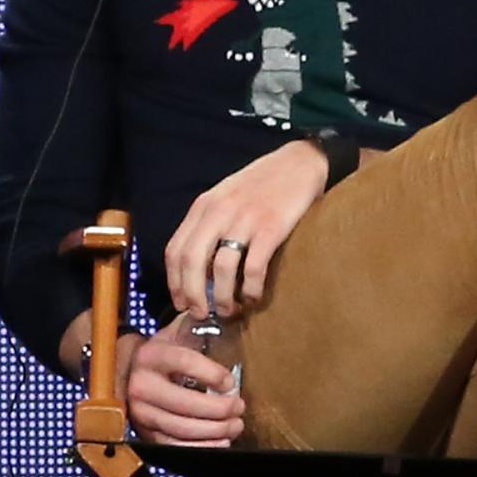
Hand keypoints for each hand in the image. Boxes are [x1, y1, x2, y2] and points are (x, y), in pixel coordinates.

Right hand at [122, 318, 245, 445]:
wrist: (125, 370)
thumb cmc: (163, 352)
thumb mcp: (175, 334)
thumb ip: (197, 327)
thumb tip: (227, 315)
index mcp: (152, 356)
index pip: (184, 363)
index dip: (211, 373)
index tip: (231, 381)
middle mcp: (141, 385)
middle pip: (184, 402)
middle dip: (219, 408)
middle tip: (240, 407)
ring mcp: (140, 412)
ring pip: (181, 427)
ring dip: (215, 430)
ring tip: (236, 425)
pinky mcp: (144, 432)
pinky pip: (173, 445)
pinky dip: (201, 447)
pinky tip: (221, 442)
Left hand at [164, 139, 328, 318]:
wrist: (301, 162)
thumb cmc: (265, 183)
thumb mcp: (227, 197)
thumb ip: (211, 223)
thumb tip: (201, 265)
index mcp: (204, 206)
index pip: (176, 250)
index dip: (175, 282)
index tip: (182, 302)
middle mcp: (218, 212)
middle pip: (192, 262)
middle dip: (193, 295)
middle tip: (202, 314)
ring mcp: (245, 220)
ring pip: (220, 268)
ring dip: (222, 297)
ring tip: (229, 310)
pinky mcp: (271, 228)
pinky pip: (253, 266)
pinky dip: (250, 288)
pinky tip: (254, 297)